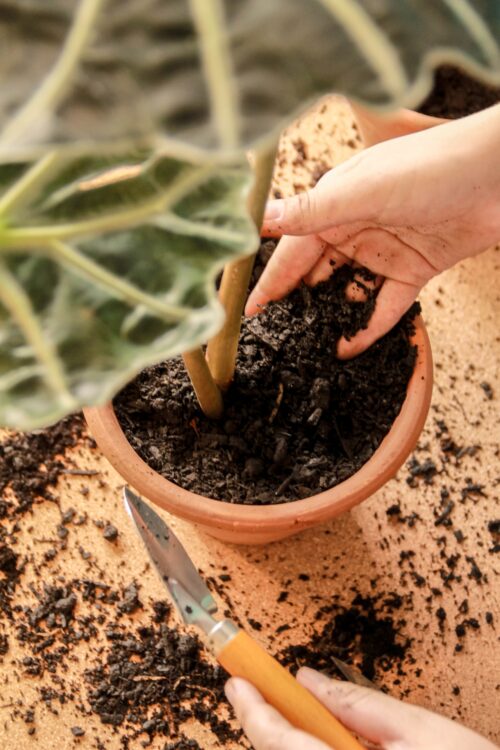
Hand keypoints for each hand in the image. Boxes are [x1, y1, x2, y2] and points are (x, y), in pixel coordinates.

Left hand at [225, 668, 497, 749]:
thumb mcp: (417, 729)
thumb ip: (355, 704)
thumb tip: (308, 679)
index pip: (279, 741)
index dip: (253, 708)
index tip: (236, 680)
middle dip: (265, 724)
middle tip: (254, 690)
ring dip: (285, 738)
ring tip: (289, 710)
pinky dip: (305, 749)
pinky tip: (320, 736)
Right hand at [246, 105, 499, 357]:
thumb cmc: (434, 168)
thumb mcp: (365, 191)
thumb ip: (313, 211)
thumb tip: (259, 219)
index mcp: (336, 204)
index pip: (294, 249)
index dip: (270, 279)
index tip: (248, 309)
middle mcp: (355, 228)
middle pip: (317, 274)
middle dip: (297, 304)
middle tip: (276, 339)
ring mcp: (385, 251)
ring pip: (348, 292)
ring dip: (331, 319)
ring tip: (309, 350)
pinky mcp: (415, 270)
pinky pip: (385, 305)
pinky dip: (368, 326)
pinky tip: (348, 348)